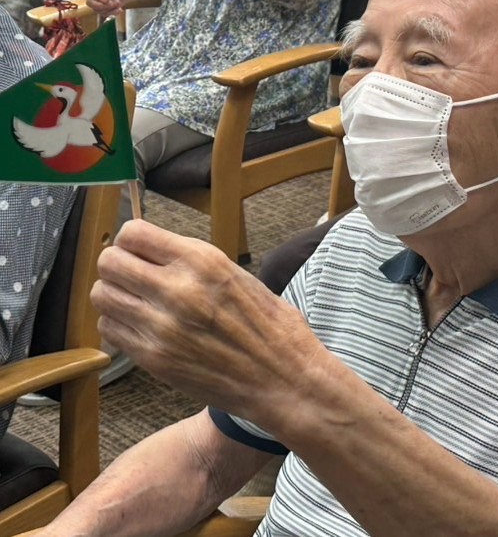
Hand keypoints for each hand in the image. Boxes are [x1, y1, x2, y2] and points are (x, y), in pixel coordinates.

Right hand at [86, 0, 131, 14]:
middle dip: (103, 5)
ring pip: (97, 9)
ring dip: (109, 8)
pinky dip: (112, 12)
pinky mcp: (101, 7)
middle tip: (115, 2)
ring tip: (118, 2)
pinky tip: (119, 9)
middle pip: (90, 2)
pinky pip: (103, 13)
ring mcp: (96, 0)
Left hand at [93, 221, 328, 428]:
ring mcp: (160, 328)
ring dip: (115, 293)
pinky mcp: (152, 359)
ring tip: (136, 299)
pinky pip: (111, 330)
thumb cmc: (269, 324)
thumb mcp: (236, 274)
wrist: (281, 378)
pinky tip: (141, 324)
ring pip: (102, 295)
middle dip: (117, 263)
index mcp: (202, 262)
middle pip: (109, 262)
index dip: (132, 238)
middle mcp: (176, 290)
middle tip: (133, 271)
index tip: (140, 247)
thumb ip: (192, 261)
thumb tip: (153, 249)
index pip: (133, 234)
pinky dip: (119, 323)